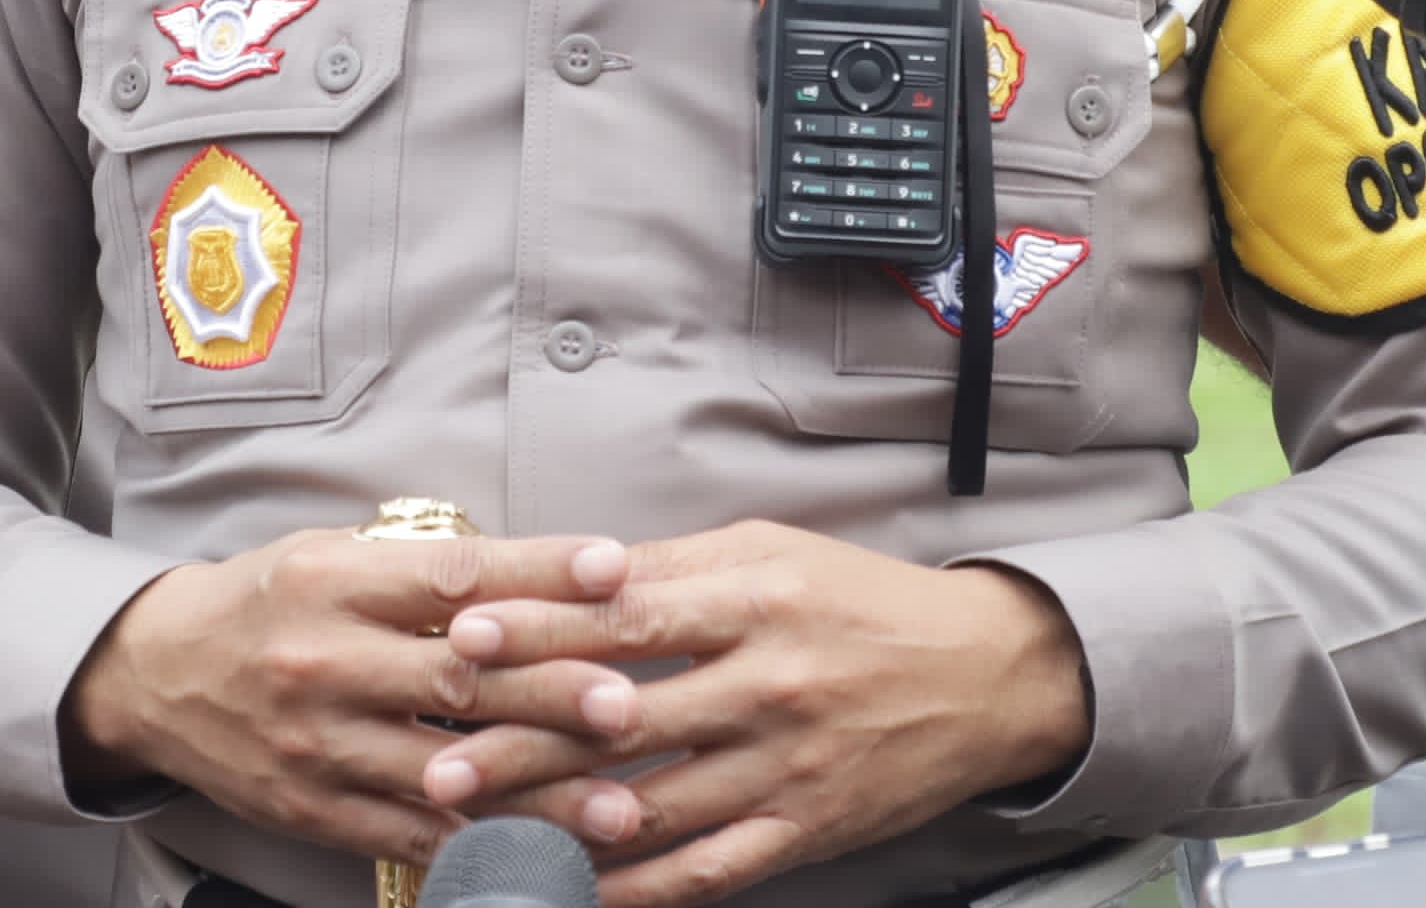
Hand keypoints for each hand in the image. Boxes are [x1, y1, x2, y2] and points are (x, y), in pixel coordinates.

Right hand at [68, 528, 638, 870]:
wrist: (156, 675)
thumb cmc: (267, 602)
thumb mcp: (334, 556)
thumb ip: (427, 570)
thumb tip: (544, 572)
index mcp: (335, 581)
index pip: (453, 574)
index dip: (538, 572)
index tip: (614, 568)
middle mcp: (326, 661)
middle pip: (457, 678)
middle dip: (553, 692)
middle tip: (631, 703)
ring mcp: (319, 744)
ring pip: (444, 773)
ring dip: (538, 793)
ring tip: (617, 804)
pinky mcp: (314, 810)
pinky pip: (410, 835)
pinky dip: (482, 846)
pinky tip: (544, 856)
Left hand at [431, 520, 1090, 905]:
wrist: (987, 675)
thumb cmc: (862, 600)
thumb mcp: (773, 552)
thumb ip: (671, 567)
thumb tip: (565, 574)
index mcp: (753, 599)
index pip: (626, 616)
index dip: (539, 629)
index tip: (462, 638)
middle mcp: (765, 685)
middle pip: (623, 720)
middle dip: (522, 744)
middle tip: (438, 762)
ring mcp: (784, 766)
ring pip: (654, 805)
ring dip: (559, 825)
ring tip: (478, 836)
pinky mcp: (804, 828)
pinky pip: (707, 870)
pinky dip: (637, 891)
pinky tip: (574, 896)